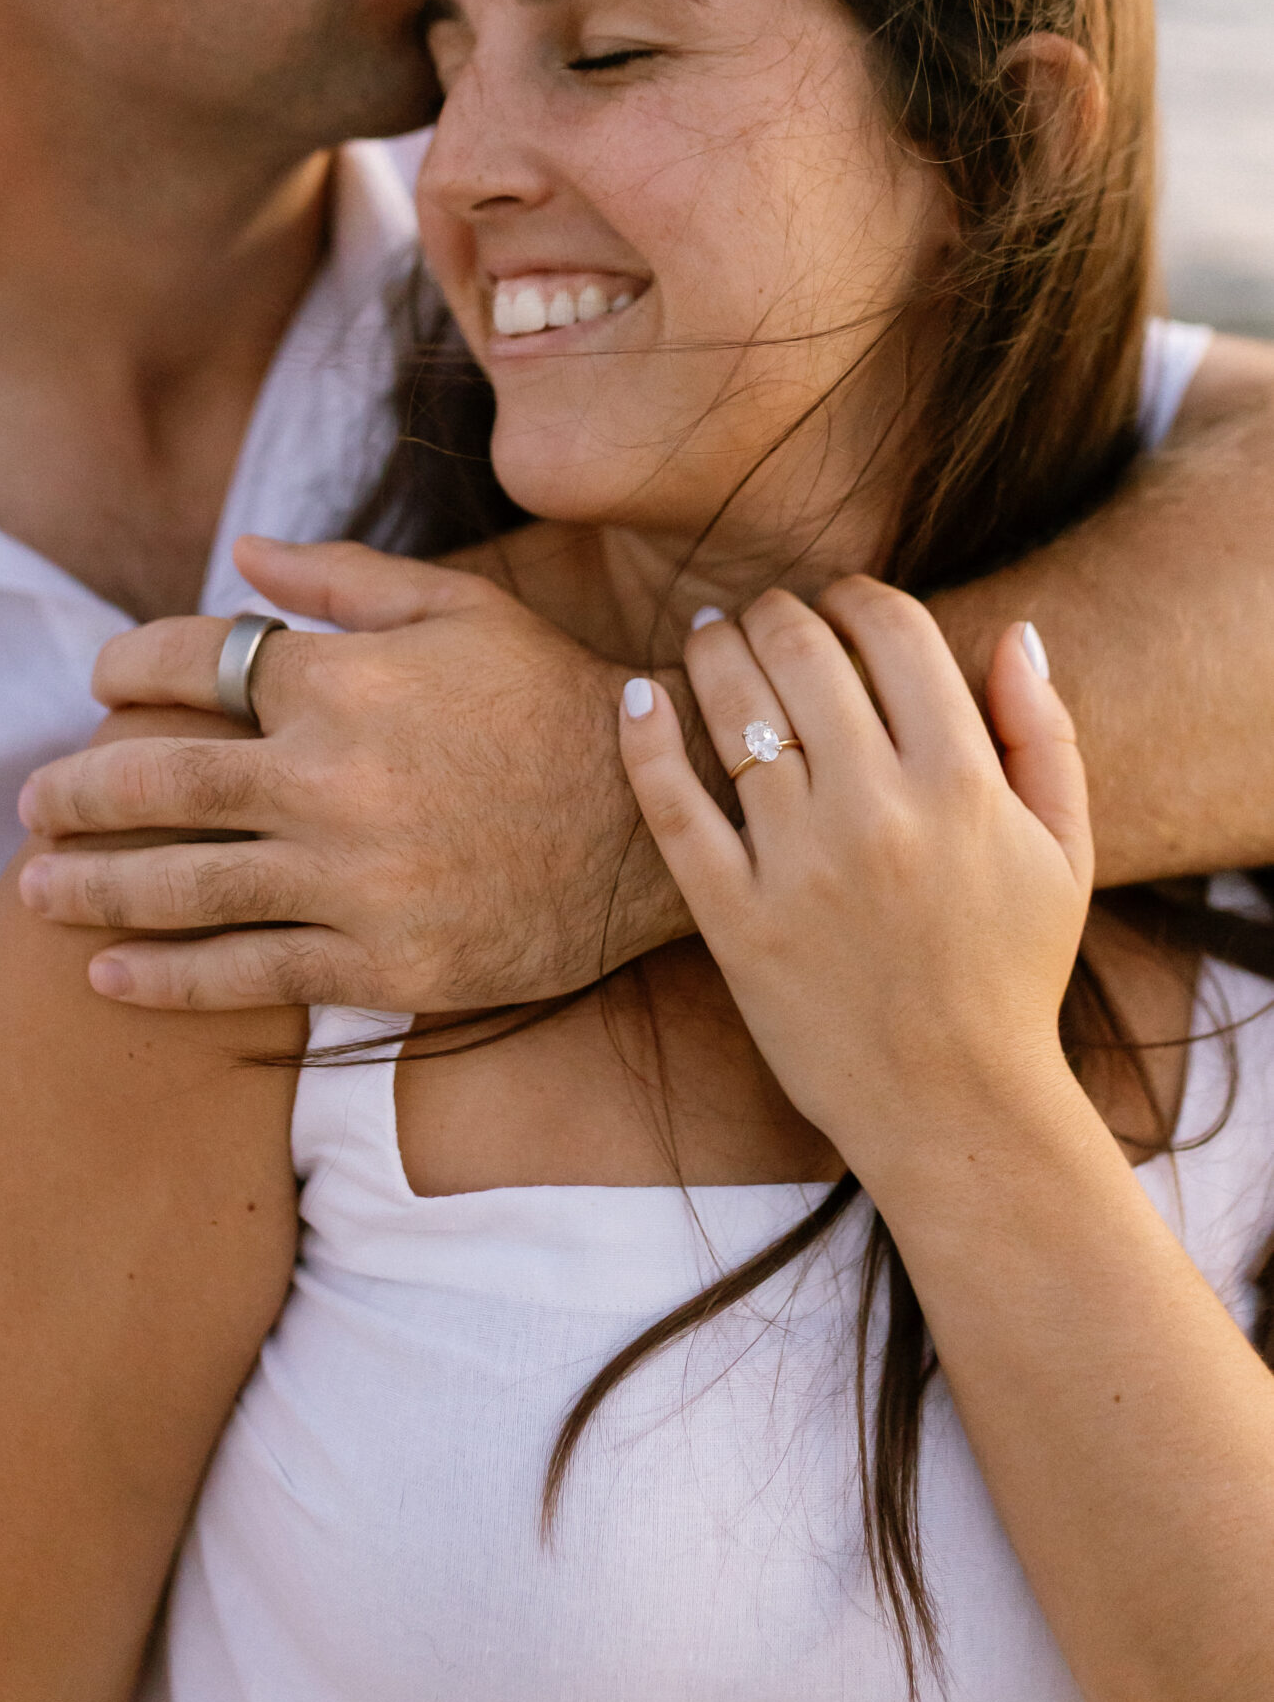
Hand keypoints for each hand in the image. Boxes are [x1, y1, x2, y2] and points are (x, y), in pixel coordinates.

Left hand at [16, 535, 693, 1011]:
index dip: (125, 667)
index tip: (98, 681)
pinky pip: (248, 977)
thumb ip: (340, 578)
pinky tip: (108, 980)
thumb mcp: (459, 607)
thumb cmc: (552, 697)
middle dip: (74, 794)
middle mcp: (332, 778)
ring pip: (183, 889)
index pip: (193, 662)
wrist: (657, 822)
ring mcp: (353, 879)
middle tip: (29, 805)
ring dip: (92, 889)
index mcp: (344, 677)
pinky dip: (166, 980)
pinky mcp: (384, 963)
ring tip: (38, 889)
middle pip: (157, 785)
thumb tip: (240, 553)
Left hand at [618, 577, 1093, 1198]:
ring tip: (712, 634)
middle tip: (766, 610)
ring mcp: (800, 867)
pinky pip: (674, 808)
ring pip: (736, 712)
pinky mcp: (737, 920)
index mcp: (963, 786)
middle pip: (804, 654)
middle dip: (779, 611)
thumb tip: (1014, 629)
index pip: (895, 634)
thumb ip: (1044, 732)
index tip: (840, 599)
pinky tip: (640, 694)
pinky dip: (646, 740)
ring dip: (716, 650)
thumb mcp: (1063, 850)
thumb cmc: (1011, 971)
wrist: (955, 1106)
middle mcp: (878, 814)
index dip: (858, 595)